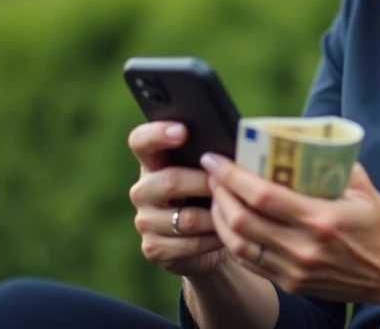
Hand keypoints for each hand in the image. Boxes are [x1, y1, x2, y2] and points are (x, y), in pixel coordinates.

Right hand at [128, 122, 227, 276]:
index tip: (183, 131)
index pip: (141, 141)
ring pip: (184, 217)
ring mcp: (144, 220)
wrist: (209, 242)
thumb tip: (238, 148)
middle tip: (228, 184)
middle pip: (170, 181)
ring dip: (216, 216)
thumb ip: (215, 158)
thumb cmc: (214, 195)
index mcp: (154, 162)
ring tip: (236, 212)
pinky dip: (213, 240)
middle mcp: (143, 189)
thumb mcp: (213, 172)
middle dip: (205, 183)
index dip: (157, 134)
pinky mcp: (153, 248)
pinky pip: (189, 244)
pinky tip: (226, 234)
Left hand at [202, 155, 379, 305]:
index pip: (263, 195)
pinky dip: (234, 241)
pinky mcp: (291, 283)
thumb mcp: (362, 188)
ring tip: (217, 197)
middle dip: (219, 194)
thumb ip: (334, 163)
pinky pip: (250, 263)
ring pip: (238, 245)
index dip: (233, 176)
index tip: (217, 159)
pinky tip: (232, 224)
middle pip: (242, 220)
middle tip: (213, 174)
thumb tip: (305, 139)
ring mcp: (295, 269)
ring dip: (220, 218)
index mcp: (321, 218)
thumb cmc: (379, 225)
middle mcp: (303, 247)